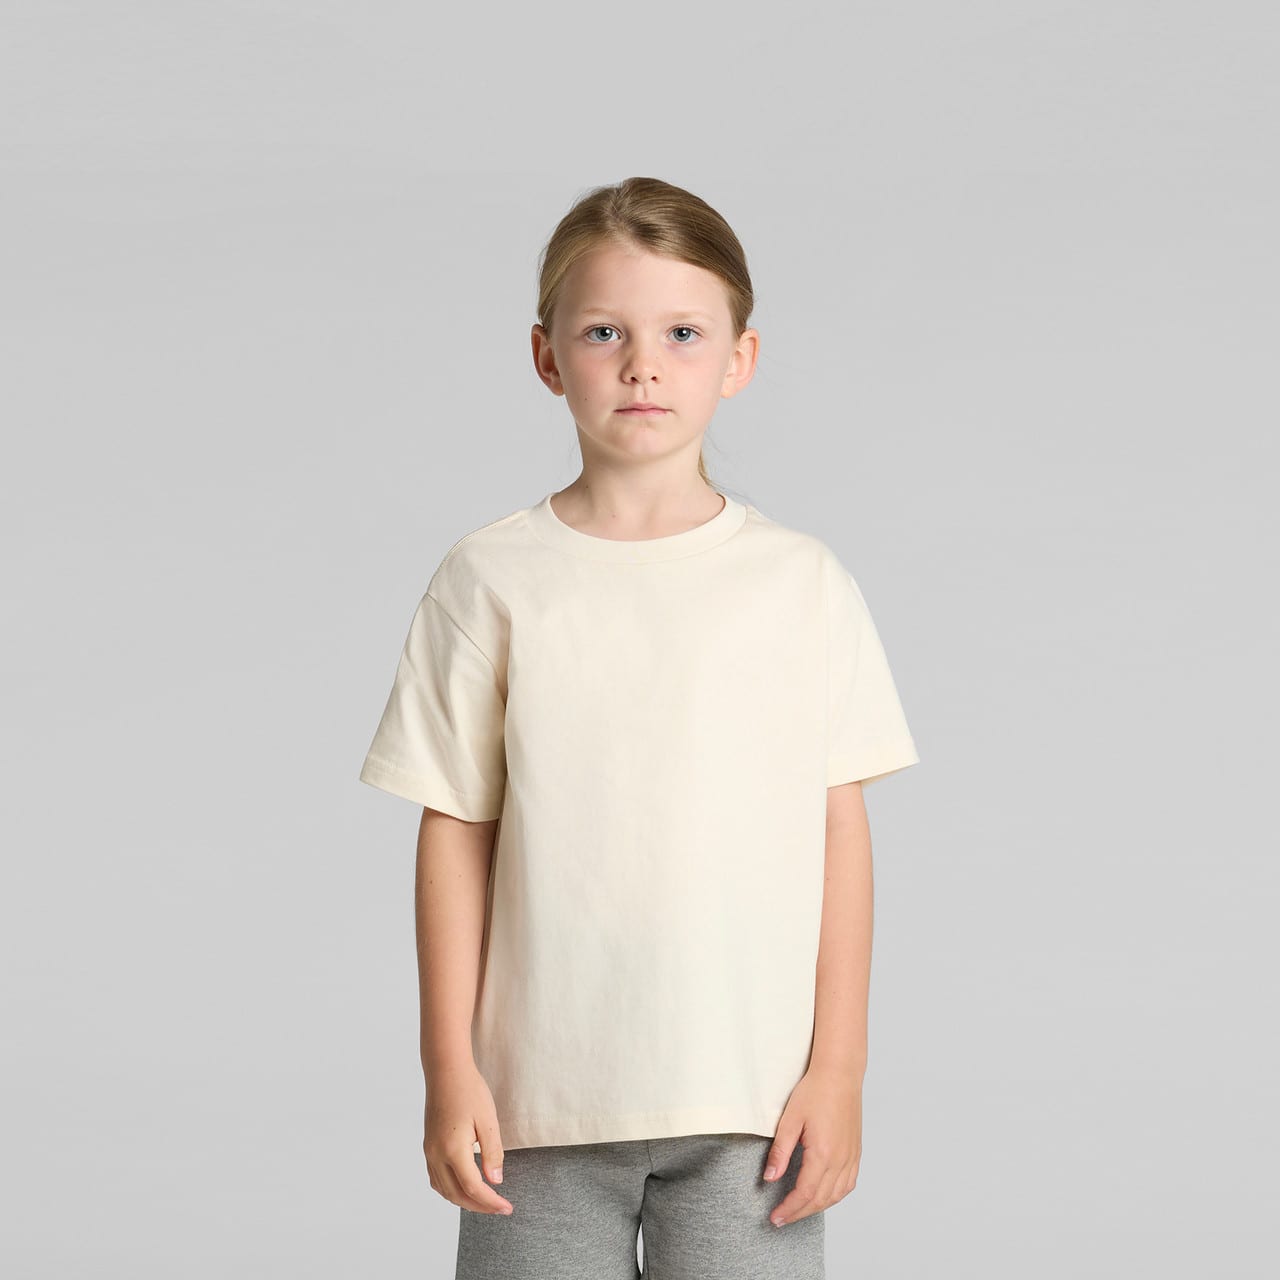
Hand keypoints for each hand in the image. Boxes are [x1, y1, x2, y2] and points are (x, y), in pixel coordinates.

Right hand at [423, 1061, 513, 1215]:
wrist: (446, 1071)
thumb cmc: (469, 1090)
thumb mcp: (488, 1120)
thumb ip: (493, 1153)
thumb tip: (496, 1181)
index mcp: (453, 1149)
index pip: (473, 1188)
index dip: (491, 1202)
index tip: (507, 1208)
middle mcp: (437, 1154)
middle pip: (457, 1195)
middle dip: (479, 1206)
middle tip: (499, 1208)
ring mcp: (429, 1151)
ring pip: (444, 1190)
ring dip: (463, 1200)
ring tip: (484, 1201)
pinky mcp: (428, 1146)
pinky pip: (436, 1178)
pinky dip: (450, 1189)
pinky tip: (463, 1186)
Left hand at [760, 1062, 862, 1226]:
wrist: (840, 1074)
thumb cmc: (814, 1091)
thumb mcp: (790, 1119)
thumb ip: (780, 1151)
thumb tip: (770, 1178)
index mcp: (824, 1154)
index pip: (805, 1193)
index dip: (789, 1209)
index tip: (774, 1218)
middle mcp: (841, 1160)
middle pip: (820, 1200)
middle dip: (799, 1213)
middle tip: (781, 1220)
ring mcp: (851, 1157)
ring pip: (836, 1196)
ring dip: (816, 1208)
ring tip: (798, 1210)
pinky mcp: (856, 1152)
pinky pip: (848, 1185)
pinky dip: (834, 1196)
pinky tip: (822, 1196)